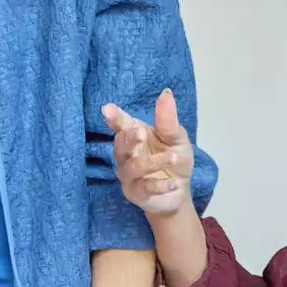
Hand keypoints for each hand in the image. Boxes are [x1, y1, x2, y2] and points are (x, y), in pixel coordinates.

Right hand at [103, 91, 193, 217]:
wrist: (179, 191)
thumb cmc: (174, 158)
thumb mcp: (177, 138)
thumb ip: (168, 121)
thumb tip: (166, 93)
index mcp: (135, 135)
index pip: (121, 125)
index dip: (114, 117)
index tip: (107, 109)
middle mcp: (127, 155)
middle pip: (120, 146)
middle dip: (129, 139)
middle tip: (142, 133)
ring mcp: (129, 175)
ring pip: (133, 168)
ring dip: (152, 163)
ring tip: (173, 157)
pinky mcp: (136, 193)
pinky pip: (144, 188)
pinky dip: (159, 185)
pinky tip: (173, 182)